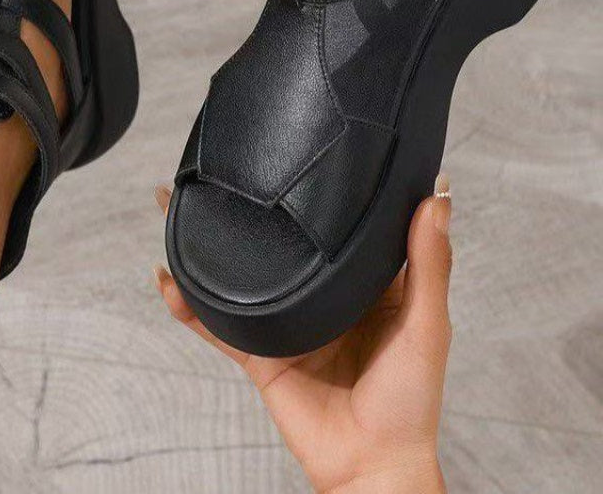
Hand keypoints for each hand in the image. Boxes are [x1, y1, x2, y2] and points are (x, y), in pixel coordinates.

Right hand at [154, 176, 452, 493]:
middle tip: (216, 166)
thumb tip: (438, 193)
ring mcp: (285, 319)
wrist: (370, 465)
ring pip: (238, 271)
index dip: (316, 185)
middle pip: (276, 239)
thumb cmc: (410, 401)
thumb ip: (429, 263)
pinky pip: (217, 322)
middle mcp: (320, 293)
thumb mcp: (427, 325)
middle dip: (243, 205)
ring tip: (172, 205)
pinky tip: (166, 277)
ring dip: (204, 241)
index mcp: (362, 280)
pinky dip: (188, 303)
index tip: (296, 143)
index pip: (336, 220)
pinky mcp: (259, 350)